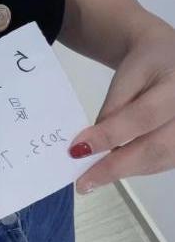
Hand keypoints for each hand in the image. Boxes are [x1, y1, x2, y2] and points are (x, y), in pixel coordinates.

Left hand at [67, 24, 174, 193]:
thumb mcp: (127, 74)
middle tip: (84, 181)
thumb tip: (94, 144)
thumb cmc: (148, 64)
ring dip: (125, 171)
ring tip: (93, 178)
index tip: (77, 150)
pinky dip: (136, 168)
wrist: (171, 60)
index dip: (110, 135)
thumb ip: (114, 106)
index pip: (142, 116)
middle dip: (116, 167)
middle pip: (156, 148)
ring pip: (160, 161)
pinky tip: (113, 169)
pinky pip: (162, 162)